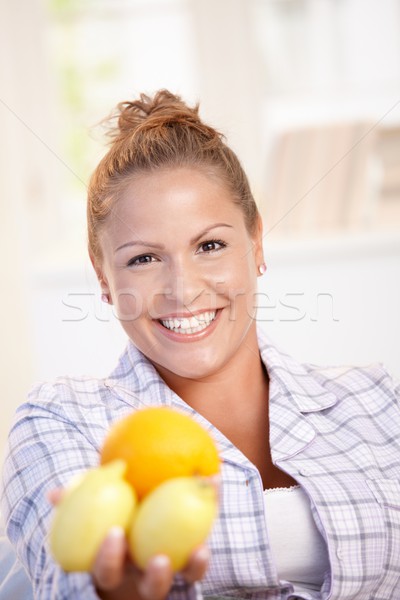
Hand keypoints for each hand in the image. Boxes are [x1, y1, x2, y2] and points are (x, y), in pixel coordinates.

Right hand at [48, 489, 209, 599]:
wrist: (141, 515)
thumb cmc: (109, 515)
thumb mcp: (89, 509)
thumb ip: (74, 501)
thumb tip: (55, 493)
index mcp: (118, 566)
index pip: (109, 572)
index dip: (110, 560)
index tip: (114, 535)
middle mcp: (145, 575)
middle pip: (152, 590)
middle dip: (156, 578)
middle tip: (159, 559)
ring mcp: (174, 567)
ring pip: (186, 579)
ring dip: (193, 566)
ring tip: (201, 549)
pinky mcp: (194, 551)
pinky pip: (206, 544)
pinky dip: (211, 515)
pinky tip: (216, 486)